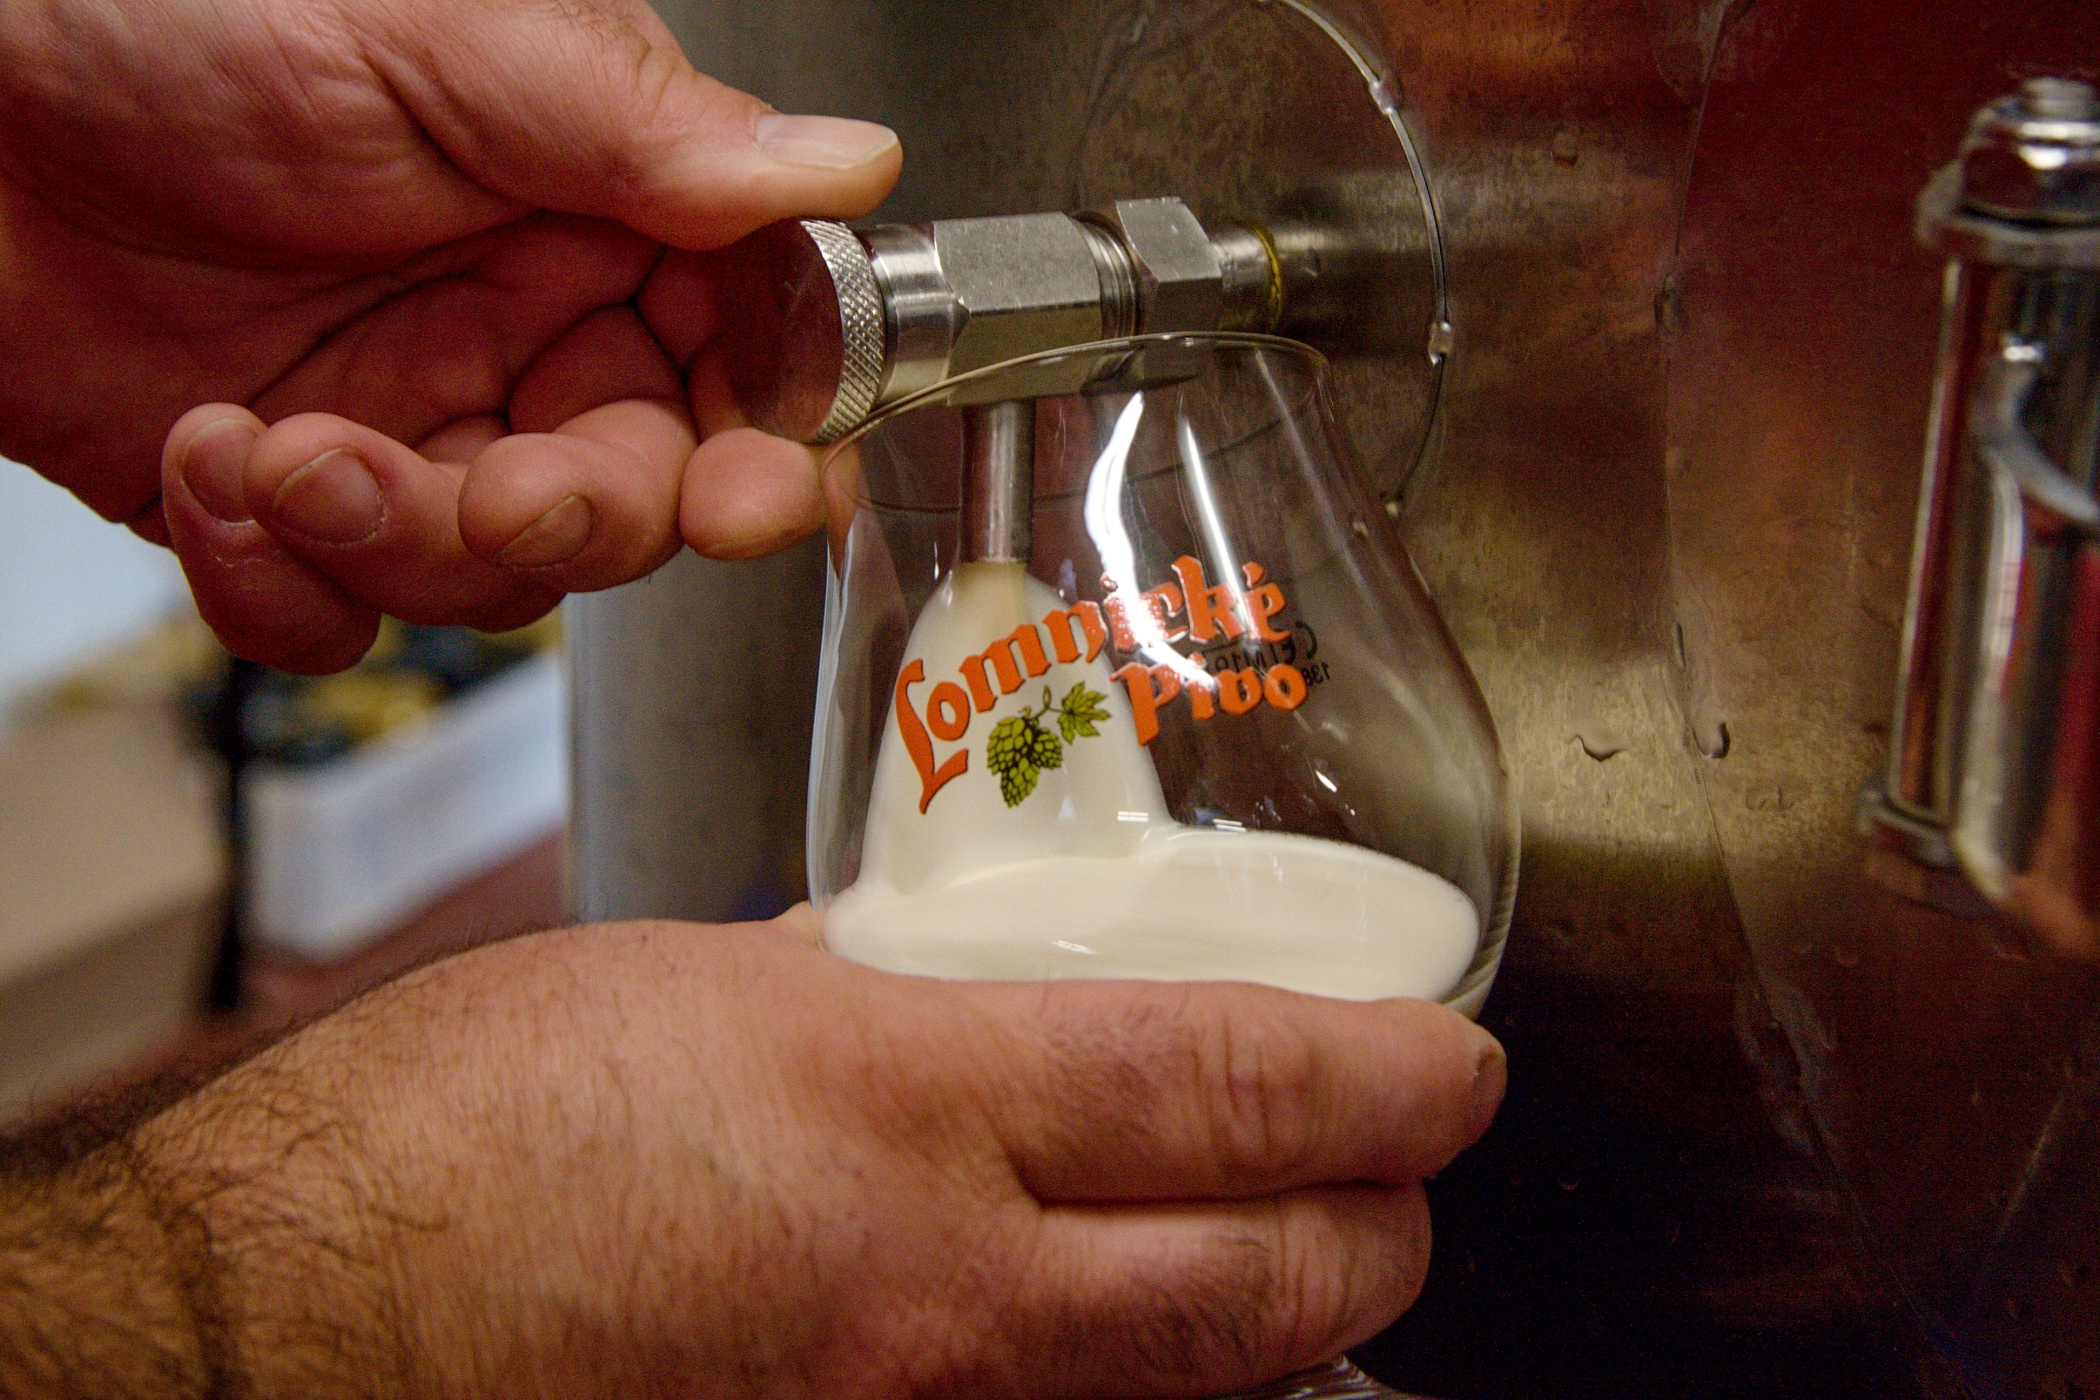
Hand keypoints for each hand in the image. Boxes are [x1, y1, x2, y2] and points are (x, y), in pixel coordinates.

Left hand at [0, 0, 898, 671]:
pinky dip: (278, 583)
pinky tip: (212, 465)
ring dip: (393, 545)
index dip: (761, 445)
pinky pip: (342, 624)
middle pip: (634, 502)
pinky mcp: (283, 504)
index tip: (747, 492)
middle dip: (567, 519)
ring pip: (494, 582)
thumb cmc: (157, 12)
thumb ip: (643, 126)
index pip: (739, 359)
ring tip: (283, 449)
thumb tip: (846, 167)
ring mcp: (400, 425)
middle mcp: (510, 330)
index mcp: (584, 210)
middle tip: (494, 489)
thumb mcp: (432, 35)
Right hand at [99, 915, 1502, 1397]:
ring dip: (1275, 1326)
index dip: (1387, 1074)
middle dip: (1386, 1230)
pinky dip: (1121, 1391)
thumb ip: (872, 992)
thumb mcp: (697, 986)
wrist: (287, 1333)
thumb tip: (984, 986)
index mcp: (896, 1099)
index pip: (1232, 1083)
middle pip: (1273, 1288)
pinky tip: (1108, 1340)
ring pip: (1189, 1396)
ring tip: (1293, 1249)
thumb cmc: (458, 1132)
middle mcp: (932, 1292)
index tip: (1453, 1057)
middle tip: (1407, 1168)